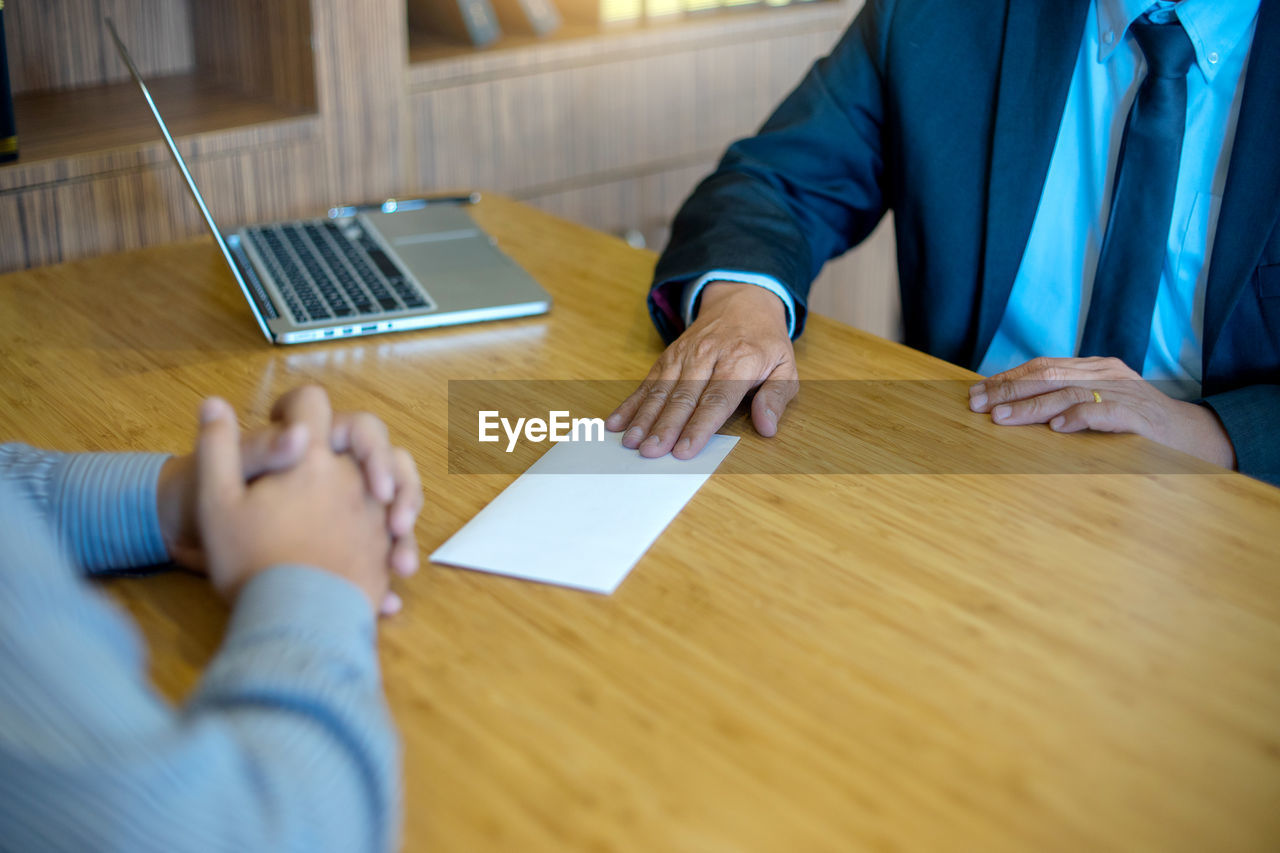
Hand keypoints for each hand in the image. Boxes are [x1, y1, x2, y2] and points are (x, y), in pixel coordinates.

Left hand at [158, 390, 423, 579]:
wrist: (183, 543)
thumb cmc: (198, 495)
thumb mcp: (226, 474)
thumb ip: (264, 448)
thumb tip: (300, 434)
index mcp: (312, 444)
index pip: (360, 431)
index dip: (371, 448)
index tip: (369, 480)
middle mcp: (336, 471)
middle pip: (392, 471)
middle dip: (403, 494)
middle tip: (396, 524)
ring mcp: (343, 509)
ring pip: (393, 514)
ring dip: (403, 540)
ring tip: (399, 567)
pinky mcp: (342, 547)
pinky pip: (377, 557)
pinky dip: (384, 579)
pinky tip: (386, 602)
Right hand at [606, 283, 798, 458]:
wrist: (742, 300)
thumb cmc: (764, 342)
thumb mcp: (786, 366)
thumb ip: (777, 397)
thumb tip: (768, 427)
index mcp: (740, 361)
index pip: (716, 399)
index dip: (699, 426)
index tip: (685, 449)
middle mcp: (708, 356)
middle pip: (683, 397)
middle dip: (665, 427)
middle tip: (651, 452)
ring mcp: (684, 355)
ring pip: (661, 390)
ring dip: (644, 417)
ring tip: (632, 442)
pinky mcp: (668, 357)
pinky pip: (647, 382)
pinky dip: (630, 404)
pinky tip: (617, 423)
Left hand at [969, 356, 1235, 468]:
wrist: (1197, 437)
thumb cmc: (1138, 426)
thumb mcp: (1099, 406)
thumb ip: (1065, 403)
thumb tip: (1011, 410)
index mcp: (1094, 368)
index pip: (1042, 367)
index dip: (1007, 378)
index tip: (976, 392)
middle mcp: (1106, 375)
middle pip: (1047, 376)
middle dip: (1008, 390)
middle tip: (976, 404)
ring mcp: (1124, 393)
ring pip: (1068, 392)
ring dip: (1031, 407)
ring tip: (1002, 418)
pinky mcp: (1140, 416)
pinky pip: (1105, 412)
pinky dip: (1079, 417)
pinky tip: (1057, 427)